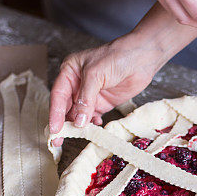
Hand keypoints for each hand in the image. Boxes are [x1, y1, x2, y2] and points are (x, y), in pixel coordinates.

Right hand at [48, 33, 165, 144]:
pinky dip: (92, 123)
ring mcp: (91, 94)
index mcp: (70, 72)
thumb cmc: (117, 56)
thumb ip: (86, 99)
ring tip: (78, 136)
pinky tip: (95, 126)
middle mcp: (78, 84)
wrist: (142, 59)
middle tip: (59, 139)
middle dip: (63, 123)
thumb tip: (78, 121)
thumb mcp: (95, 74)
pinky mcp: (103, 102)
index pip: (58, 95)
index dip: (55, 113)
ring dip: (78, 125)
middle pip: (66, 107)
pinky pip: (93, 117)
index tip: (54, 128)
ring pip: (79, 114)